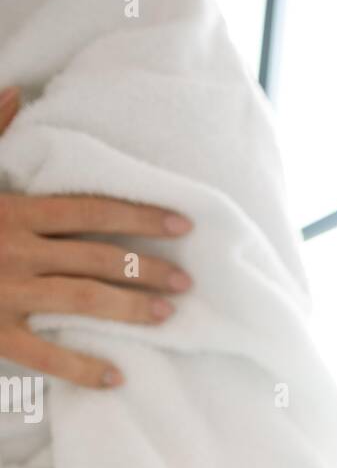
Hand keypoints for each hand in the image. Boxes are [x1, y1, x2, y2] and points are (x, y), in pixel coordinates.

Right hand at [0, 84, 193, 387]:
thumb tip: (15, 91)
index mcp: (12, 210)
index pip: (91, 210)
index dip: (140, 215)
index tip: (181, 223)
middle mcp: (17, 250)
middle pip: (98, 257)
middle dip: (148, 267)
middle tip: (188, 280)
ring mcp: (7, 293)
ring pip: (83, 300)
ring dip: (130, 308)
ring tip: (167, 315)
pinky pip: (45, 356)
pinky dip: (81, 368)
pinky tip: (115, 377)